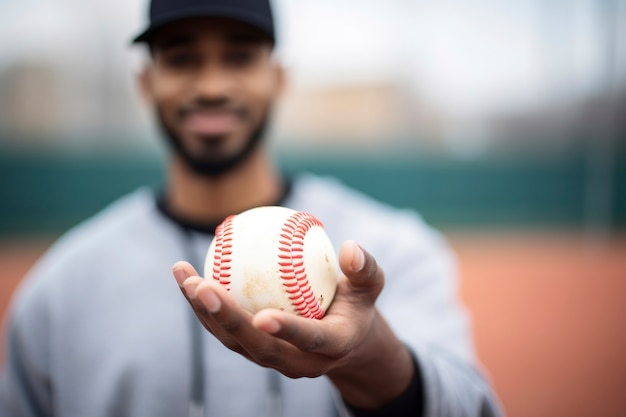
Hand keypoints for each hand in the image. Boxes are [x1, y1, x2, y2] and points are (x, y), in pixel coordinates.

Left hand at [172, 240, 413, 408]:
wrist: (344, 337)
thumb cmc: (357, 304)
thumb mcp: (370, 285)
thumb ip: (365, 268)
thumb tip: (350, 247)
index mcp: (332, 347)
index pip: (310, 340)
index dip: (287, 331)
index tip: (262, 316)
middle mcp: (299, 362)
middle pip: (259, 347)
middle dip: (228, 321)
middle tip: (203, 287)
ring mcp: (273, 358)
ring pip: (234, 342)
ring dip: (205, 312)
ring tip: (184, 276)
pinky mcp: (253, 349)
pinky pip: (225, 330)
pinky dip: (204, 306)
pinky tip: (188, 276)